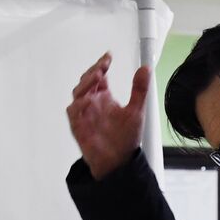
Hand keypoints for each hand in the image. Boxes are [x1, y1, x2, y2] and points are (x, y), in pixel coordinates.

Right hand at [66, 53, 149, 179]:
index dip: (101, 65)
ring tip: (97, 76)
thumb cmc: (125, 138)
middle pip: (86, 81)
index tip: (108, 57)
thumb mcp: (136, 111)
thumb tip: (146, 68)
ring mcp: (84, 114)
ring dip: (86, 83)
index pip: (99, 77)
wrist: (119, 162)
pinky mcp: (79, 126)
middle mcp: (92, 103)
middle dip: (93, 71)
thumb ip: (139, 90)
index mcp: (104, 98)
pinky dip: (79, 105)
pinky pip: (74, 112)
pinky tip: (89, 100)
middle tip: (102, 66)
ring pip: (77, 93)